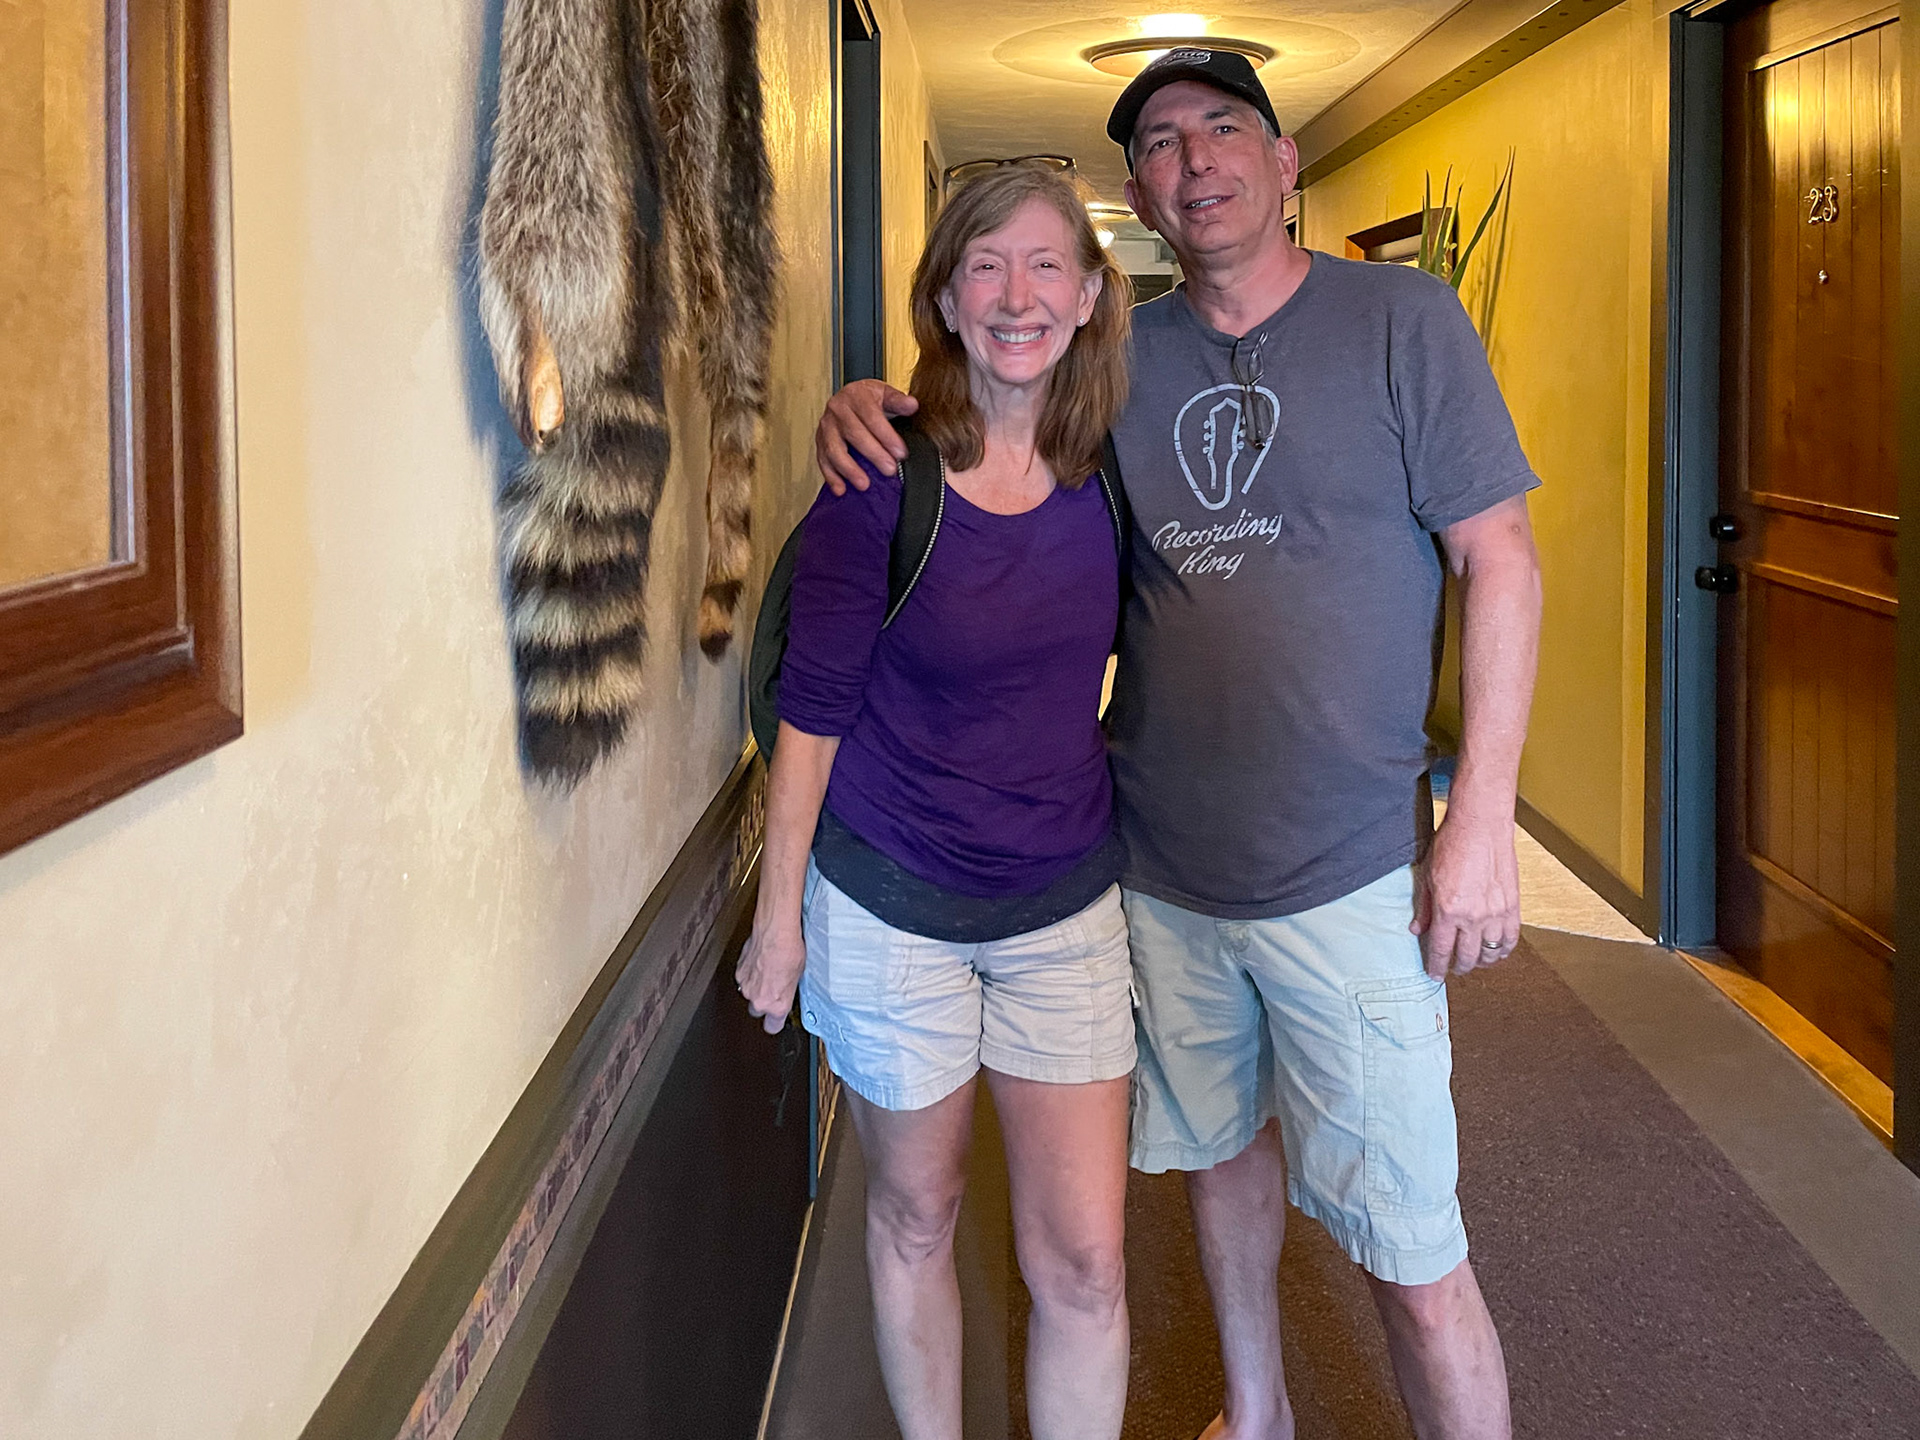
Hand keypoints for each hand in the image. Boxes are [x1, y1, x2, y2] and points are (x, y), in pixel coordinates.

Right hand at [735, 920, 806, 1034]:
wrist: (775, 932)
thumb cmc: (789, 951)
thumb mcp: (799, 976)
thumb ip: (788, 991)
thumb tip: (787, 991)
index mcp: (777, 1005)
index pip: (772, 1027)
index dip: (775, 1022)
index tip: (778, 1018)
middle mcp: (759, 999)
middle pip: (757, 1011)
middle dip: (764, 1002)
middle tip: (773, 989)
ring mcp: (746, 987)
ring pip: (749, 994)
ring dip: (756, 987)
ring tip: (768, 972)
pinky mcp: (739, 972)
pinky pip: (744, 979)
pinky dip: (750, 973)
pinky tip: (761, 962)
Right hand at [815, 380, 916, 494]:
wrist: (847, 397)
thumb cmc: (867, 399)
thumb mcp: (884, 393)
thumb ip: (899, 401)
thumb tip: (912, 405)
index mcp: (855, 396)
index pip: (871, 417)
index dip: (886, 436)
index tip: (900, 453)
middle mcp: (837, 410)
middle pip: (854, 434)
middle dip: (873, 454)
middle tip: (889, 470)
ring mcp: (826, 427)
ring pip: (834, 449)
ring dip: (849, 469)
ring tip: (864, 484)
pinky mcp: (819, 442)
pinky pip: (823, 460)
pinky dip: (831, 477)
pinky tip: (841, 489)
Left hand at [1411, 810, 1520, 978]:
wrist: (1481, 827)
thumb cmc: (1452, 845)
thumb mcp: (1427, 876)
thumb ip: (1424, 907)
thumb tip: (1417, 929)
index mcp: (1448, 911)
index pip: (1441, 949)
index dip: (1437, 966)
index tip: (1435, 975)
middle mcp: (1474, 917)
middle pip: (1468, 956)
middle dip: (1460, 966)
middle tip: (1455, 968)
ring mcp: (1496, 913)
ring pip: (1491, 952)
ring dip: (1483, 961)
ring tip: (1476, 961)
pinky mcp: (1513, 906)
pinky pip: (1511, 938)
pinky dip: (1504, 949)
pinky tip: (1497, 951)